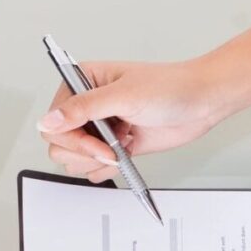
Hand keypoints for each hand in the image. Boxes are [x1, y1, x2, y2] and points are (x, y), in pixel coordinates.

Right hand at [37, 59, 232, 182]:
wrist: (202, 102)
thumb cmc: (171, 87)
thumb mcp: (124, 95)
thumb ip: (83, 108)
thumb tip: (47, 121)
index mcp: (81, 82)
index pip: (53, 120)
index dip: (72, 138)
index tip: (98, 144)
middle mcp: (86, 105)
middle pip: (59, 144)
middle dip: (87, 152)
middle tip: (113, 148)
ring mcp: (99, 127)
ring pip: (74, 160)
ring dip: (99, 160)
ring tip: (123, 143)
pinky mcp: (112, 145)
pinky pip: (93, 168)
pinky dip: (109, 167)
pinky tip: (128, 150)